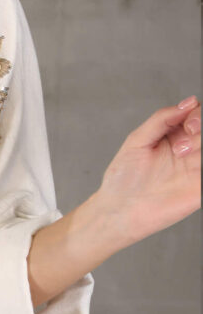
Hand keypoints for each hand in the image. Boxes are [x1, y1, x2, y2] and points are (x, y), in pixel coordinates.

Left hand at [94, 95, 200, 245]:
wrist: (118, 210)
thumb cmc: (123, 177)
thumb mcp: (137, 140)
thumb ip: (161, 119)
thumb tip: (189, 103)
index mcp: (173, 136)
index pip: (195, 116)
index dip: (196, 115)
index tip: (187, 124)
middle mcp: (189, 151)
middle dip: (200, 124)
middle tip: (190, 131)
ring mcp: (196, 170)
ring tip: (183, 152)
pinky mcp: (200, 189)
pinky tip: (198, 165)